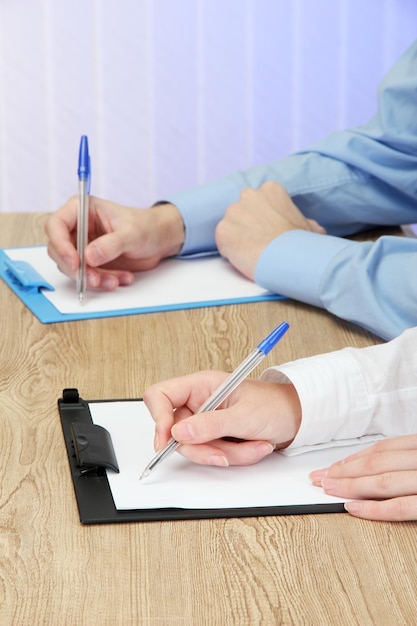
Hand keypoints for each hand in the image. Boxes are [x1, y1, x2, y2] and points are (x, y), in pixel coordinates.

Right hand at [45, 196, 184, 289]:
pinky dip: (101, 281)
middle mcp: (78, 227)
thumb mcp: (132, 233)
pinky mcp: (90, 262)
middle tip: (94, 279)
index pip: (56, 225)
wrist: (159, 239)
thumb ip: (112, 244)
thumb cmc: (147, 226)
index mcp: (82, 209)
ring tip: (115, 280)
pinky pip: (86, 276)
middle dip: (76, 268)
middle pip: (58, 250)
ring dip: (91, 278)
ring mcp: (82, 245)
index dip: (60, 245)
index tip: (75, 262)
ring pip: (72, 267)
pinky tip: (121, 278)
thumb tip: (89, 256)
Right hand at [143, 371, 300, 466]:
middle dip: (203, 448)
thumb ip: (211, 425)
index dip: (158, 418)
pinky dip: (234, 457)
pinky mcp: (217, 437)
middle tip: (224, 453)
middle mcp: (200, 402)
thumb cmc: (276, 405)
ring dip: (226, 454)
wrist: (298, 417)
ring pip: (196, 448)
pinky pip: (212, 454)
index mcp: (201, 385)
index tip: (168, 440)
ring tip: (253, 445)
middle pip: (176, 431)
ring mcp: (207, 421)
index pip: (161, 395)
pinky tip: (253, 446)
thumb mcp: (244, 415)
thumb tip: (179, 432)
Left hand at [215, 181, 325, 279]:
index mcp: (271, 190)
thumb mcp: (311, 228)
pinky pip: (222, 241)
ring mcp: (233, 212)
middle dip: (247, 225)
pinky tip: (244, 257)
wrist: (289, 257)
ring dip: (238, 237)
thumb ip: (306, 223)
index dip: (263, 218)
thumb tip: (312, 227)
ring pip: (230, 225)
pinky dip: (230, 250)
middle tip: (259, 242)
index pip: (259, 201)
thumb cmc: (301, 243)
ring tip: (252, 252)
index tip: (269, 230)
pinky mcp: (222, 230)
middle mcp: (249, 195)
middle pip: (242, 210)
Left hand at [310, 435, 416, 520]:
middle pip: (377, 463)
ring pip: (383, 481)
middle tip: (321, 477)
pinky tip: (353, 508)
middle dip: (344, 471)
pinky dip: (374, 508)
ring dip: (351, 485)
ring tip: (329, 489)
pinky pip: (400, 507)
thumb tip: (374, 470)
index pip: (383, 450)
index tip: (334, 466)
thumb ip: (404, 462)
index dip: (354, 458)